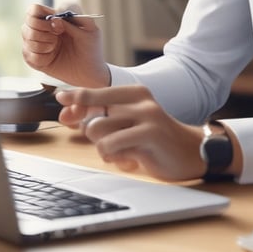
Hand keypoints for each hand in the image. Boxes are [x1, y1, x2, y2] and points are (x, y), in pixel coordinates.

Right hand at [21, 3, 109, 86]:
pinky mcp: (33, 58)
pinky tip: (50, 58)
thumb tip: (55, 19)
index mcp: (54, 18)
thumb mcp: (90, 30)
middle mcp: (42, 29)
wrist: (89, 72)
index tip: (57, 24)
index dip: (43, 14)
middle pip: (28, 22)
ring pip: (27, 38)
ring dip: (43, 44)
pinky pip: (28, 55)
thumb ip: (72, 21)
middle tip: (57, 36)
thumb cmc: (91, 49)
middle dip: (43, 30)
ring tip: (55, 48)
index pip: (34, 9)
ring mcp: (36, 43)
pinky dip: (41, 57)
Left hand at [55, 85, 206, 181]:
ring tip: (122, 151)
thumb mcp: (131, 123)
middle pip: (92, 117)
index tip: (59, 96)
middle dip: (94, 136)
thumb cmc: (156, 139)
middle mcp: (140, 100)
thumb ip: (105, 117)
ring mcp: (146, 115)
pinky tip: (128, 159)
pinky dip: (113, 156)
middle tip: (113, 143)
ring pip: (98, 131)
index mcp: (134, 93)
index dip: (75, 96)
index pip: (96, 92)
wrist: (192, 153)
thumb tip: (69, 115)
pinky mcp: (149, 134)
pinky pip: (110, 145)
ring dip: (104, 149)